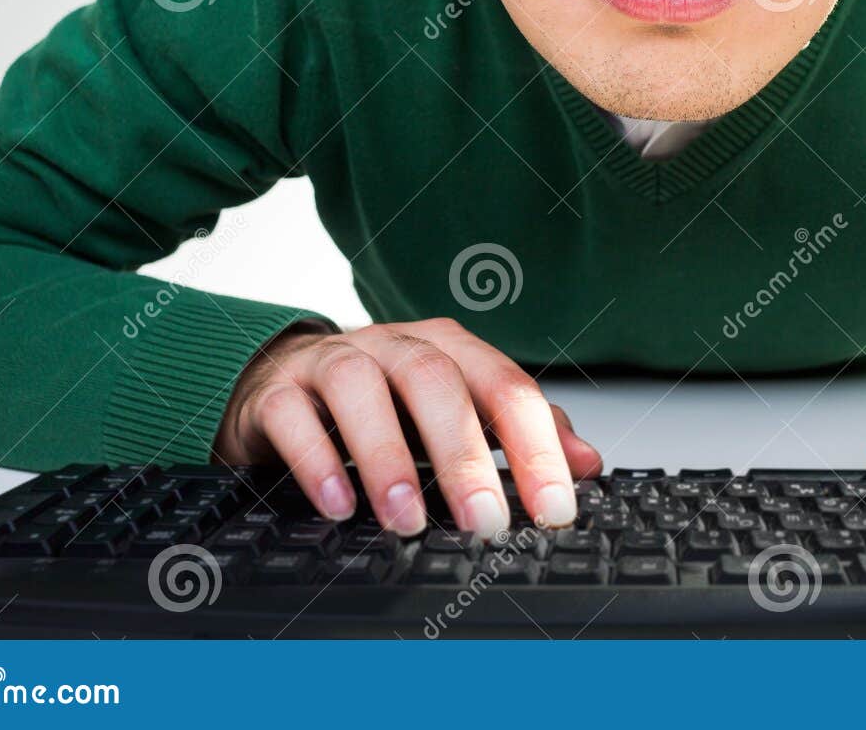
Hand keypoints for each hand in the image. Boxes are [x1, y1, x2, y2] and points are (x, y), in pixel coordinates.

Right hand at [213, 318, 602, 533]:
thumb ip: (520, 434)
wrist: (282, 381)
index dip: (537, 449)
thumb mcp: (458, 413)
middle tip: (485, 521)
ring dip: (387, 457)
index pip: (506, 388)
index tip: (554, 510)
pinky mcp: (277, 391)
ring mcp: (333, 361)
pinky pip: (293, 415)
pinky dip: (316, 460)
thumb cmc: (386, 403)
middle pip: (437, 382)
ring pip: (362, 389)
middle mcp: (395, 346)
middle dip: (465, 455)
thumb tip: (588, 465)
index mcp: (450, 349)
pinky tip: (339, 504)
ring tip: (406, 520)